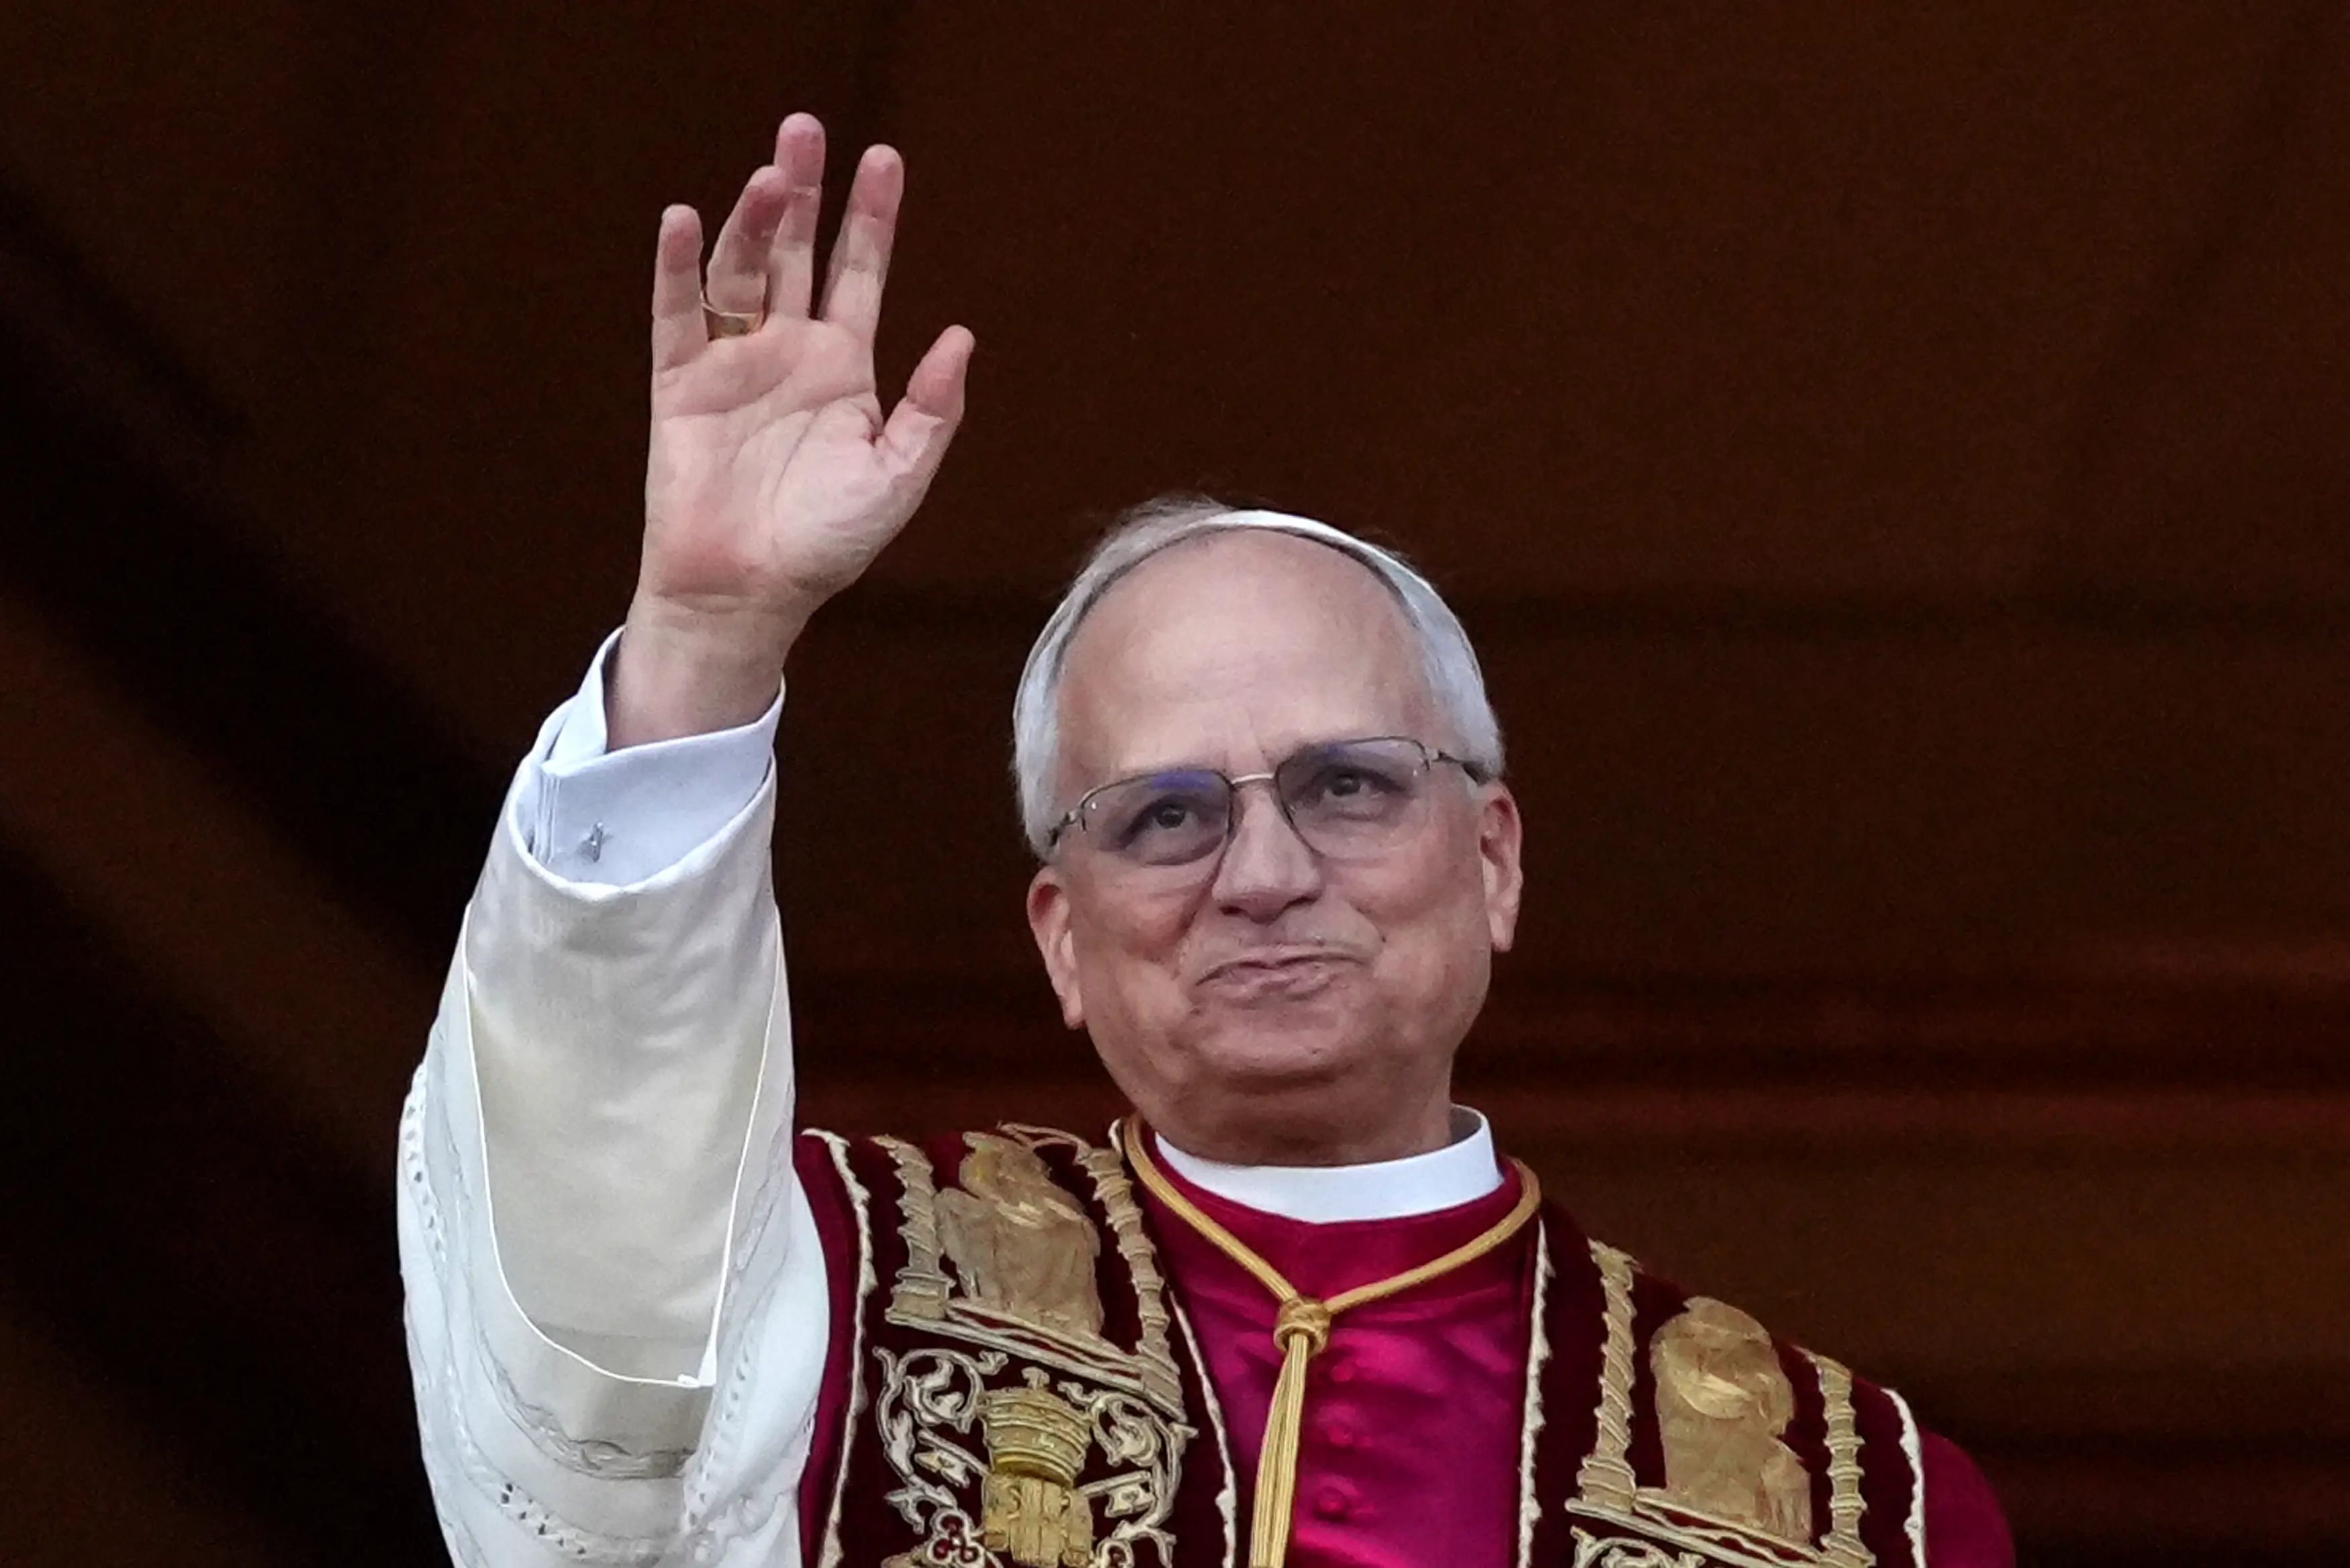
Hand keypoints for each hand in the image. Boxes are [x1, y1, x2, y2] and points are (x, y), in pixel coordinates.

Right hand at [612, 113, 972, 745]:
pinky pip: (678, 315)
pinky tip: (685, 221)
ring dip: (754, 222)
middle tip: (808, 129)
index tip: (883, 159)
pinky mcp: (680, 385)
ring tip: (770, 177)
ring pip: (742, 272)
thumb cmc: (826, 544)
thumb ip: (931, 411)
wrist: (748, 593)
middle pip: (796, 252)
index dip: (871, 218)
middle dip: (804, 193)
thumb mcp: (897, 478)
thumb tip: (961, 337)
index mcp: (843, 367)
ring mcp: (731, 363)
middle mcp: (786, 351)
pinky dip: (679, 268)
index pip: (859, 273)